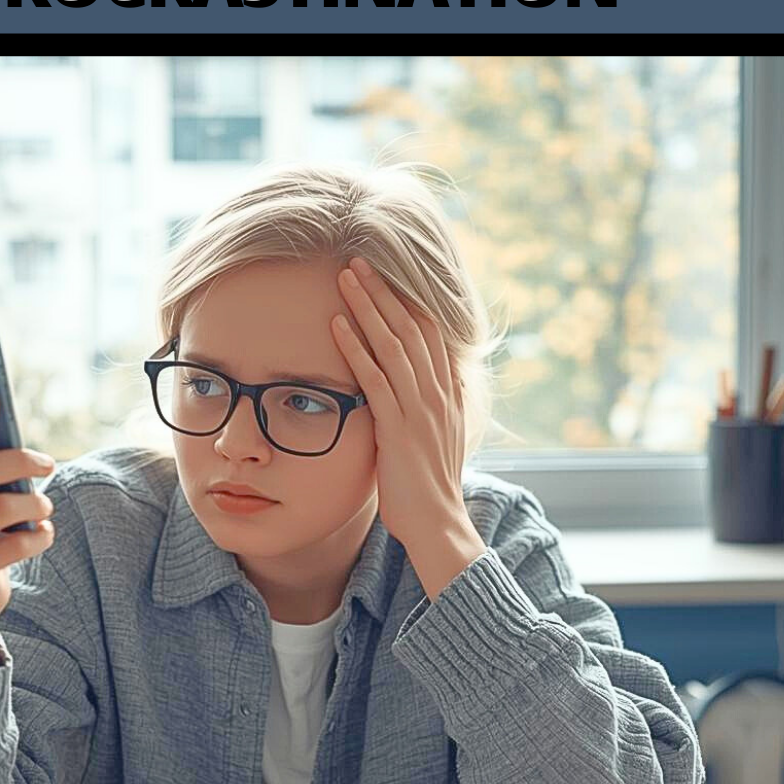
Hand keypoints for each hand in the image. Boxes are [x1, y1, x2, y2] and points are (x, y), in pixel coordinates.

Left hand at [332, 256, 484, 577]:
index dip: (407, 299)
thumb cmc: (430, 486)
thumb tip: (436, 379)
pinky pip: (375, 379)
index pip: (429, 332)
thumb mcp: (439, 436)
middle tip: (359, 260)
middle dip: (384, 291)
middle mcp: (437, 393)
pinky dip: (356, 349)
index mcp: (446, 392)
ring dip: (367, 307)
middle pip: (411, 327)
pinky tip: (337, 325)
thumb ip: (434, 405)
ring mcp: (419, 409)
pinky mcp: (398, 428)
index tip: (386, 274)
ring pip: (393, 344)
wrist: (438, 523)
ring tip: (345, 277)